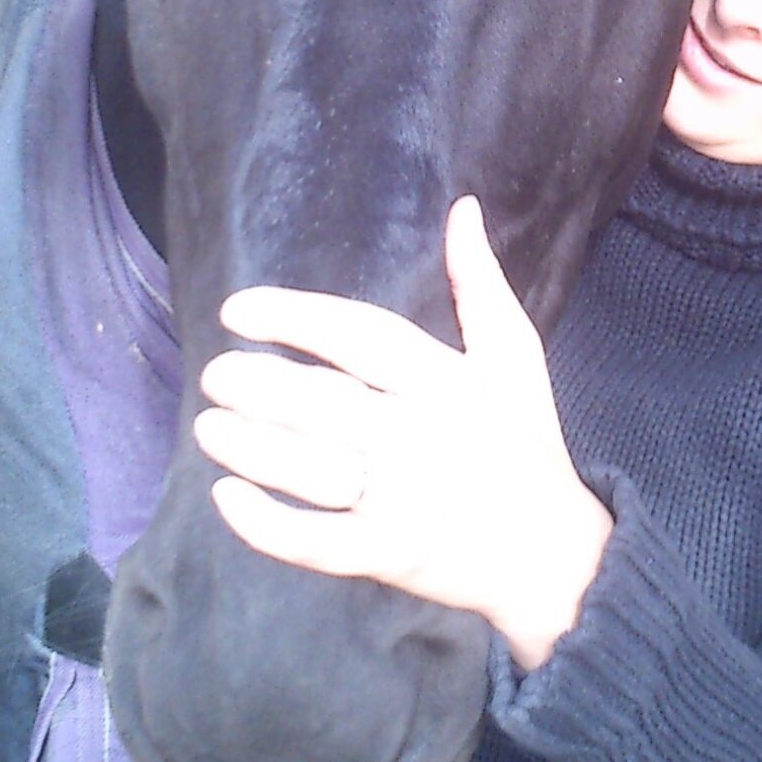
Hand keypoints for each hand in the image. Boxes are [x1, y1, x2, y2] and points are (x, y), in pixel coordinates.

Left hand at [195, 197, 611, 668]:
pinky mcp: (390, 553)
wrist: (553, 551)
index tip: (237, 311)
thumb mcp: (516, 355)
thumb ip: (480, 283)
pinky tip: (225, 498)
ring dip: (252, 447)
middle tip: (214, 375)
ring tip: (207, 427)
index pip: (361, 336)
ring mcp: (404, 499)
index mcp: (447, 381)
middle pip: (326, 403)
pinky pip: (317, 541)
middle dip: (261, 386)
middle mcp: (421, 435)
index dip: (295, 317)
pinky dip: (267, 524)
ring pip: (312, 469)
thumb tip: (463, 208)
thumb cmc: (526, 443)